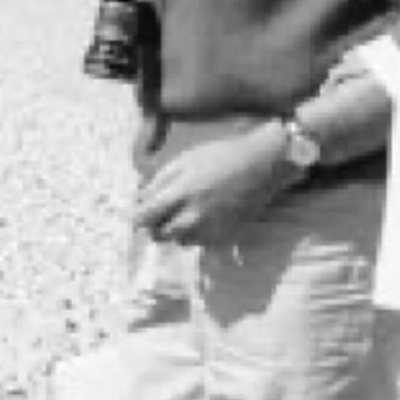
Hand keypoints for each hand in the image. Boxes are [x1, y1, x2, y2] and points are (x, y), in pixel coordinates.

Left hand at [134, 126, 291, 247]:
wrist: (261, 166)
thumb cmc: (220, 156)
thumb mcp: (184, 159)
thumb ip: (158, 181)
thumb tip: (139, 200)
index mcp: (181, 193)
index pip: (145, 217)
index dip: (137, 216)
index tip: (139, 212)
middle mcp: (194, 216)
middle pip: (159, 234)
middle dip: (156, 224)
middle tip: (163, 211)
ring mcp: (209, 229)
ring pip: (178, 241)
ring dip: (175, 230)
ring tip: (186, 211)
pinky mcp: (223, 236)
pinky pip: (198, 242)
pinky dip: (194, 233)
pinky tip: (203, 216)